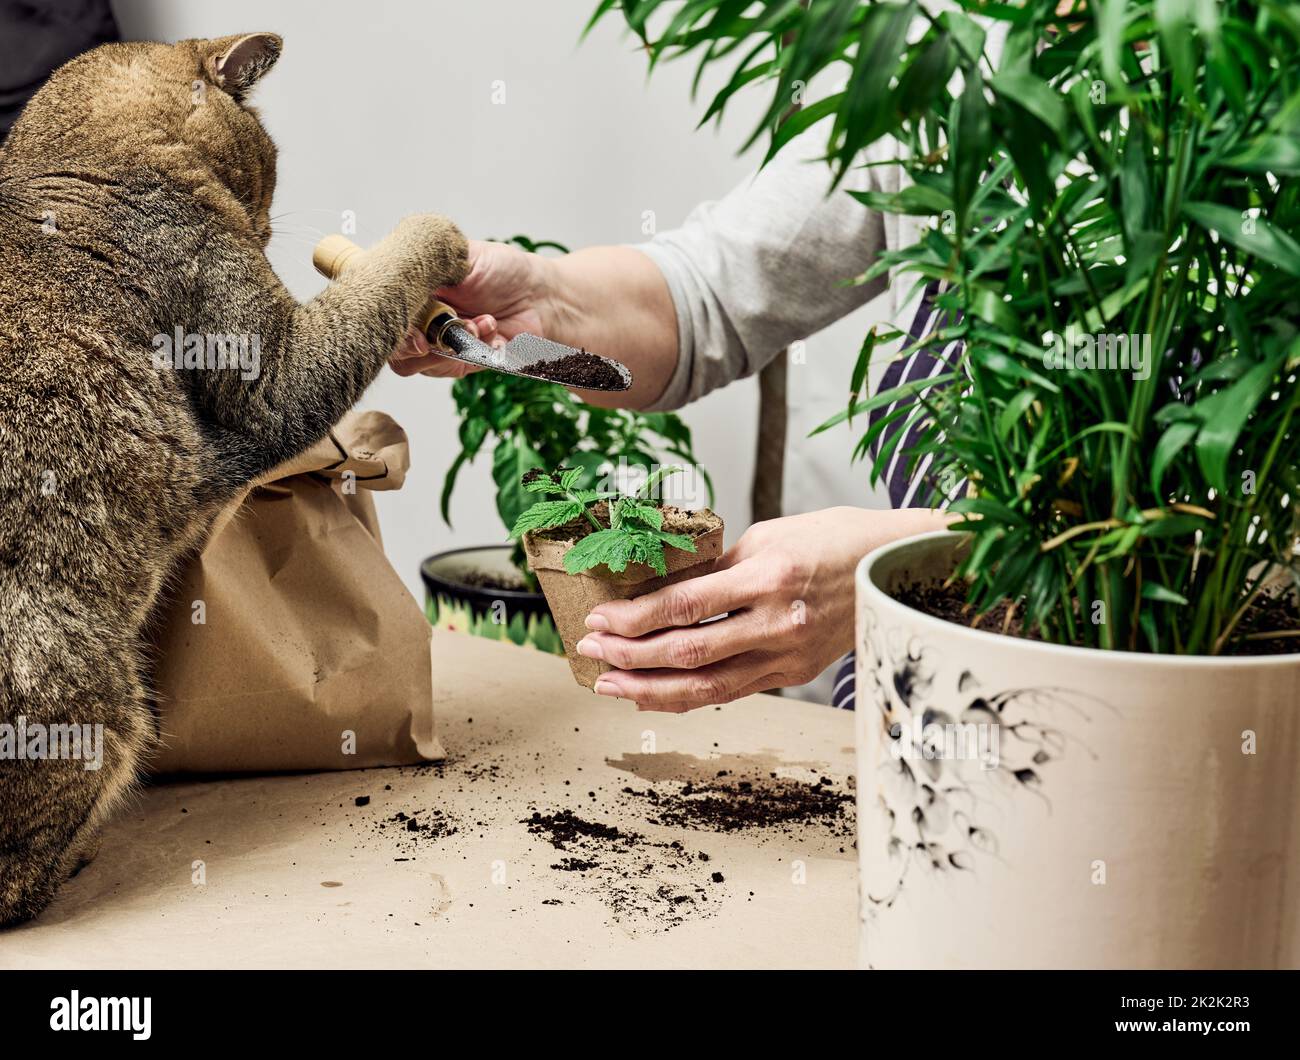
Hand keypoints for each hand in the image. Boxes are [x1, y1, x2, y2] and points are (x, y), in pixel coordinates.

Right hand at [390, 238, 552, 377]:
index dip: (393, 327)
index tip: (417, 332)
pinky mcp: (460, 362)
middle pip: (393, 349)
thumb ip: (428, 263)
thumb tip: (400, 272)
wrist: (541, 296)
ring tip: (481, 323)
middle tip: (447, 332)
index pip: (383, 315)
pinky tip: (493, 331)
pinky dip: (475, 352)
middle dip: (419, 345)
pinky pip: (453, 368)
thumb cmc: (503, 270)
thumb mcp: (461, 254)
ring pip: (419, 364)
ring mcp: (438, 343)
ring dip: (451, 346)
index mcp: (413, 290)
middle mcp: (419, 319)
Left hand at [576, 506, 950, 711]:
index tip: (599, 620)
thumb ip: (716, 569)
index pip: (685, 606)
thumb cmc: (831, 539)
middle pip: (688, 652)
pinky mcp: (793, 674)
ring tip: (610, 686)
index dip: (635, 618)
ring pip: (707, 687)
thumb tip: (660, 592)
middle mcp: (779, 622)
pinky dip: (688, 696)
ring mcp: (788, 655)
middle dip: (630, 657)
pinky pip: (730, 691)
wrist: (894, 565)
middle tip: (590, 653)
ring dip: (650, 690)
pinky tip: (655, 693)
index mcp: (769, 576)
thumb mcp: (768, 536)